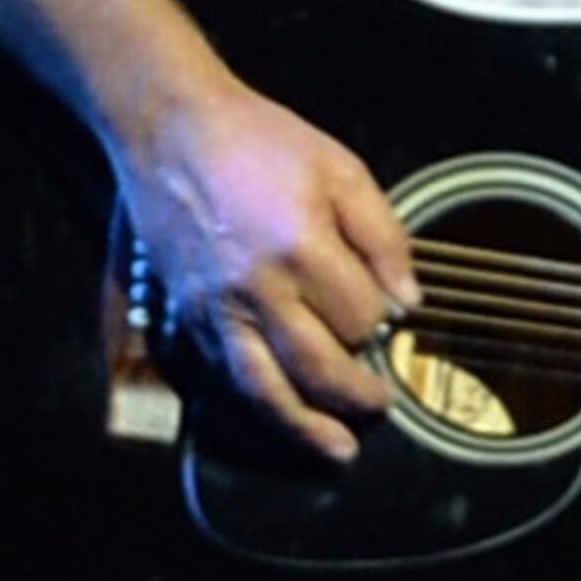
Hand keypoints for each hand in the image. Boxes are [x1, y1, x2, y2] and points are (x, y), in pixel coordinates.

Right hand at [118, 87, 419, 465]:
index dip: (381, 322)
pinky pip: (221, 379)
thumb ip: (383, 236)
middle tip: (382, 405)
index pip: (361, 317)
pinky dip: (254, 410)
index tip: (387, 315)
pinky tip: (279, 419)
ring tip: (339, 450)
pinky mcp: (184, 316)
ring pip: (263, 391)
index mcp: (302, 247)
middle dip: (357, 395)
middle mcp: (255, 288)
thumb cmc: (260, 141)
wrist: (172, 129)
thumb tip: (408, 301)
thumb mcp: (341, 169)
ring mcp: (214, 308)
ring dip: (305, 428)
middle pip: (317, 368)